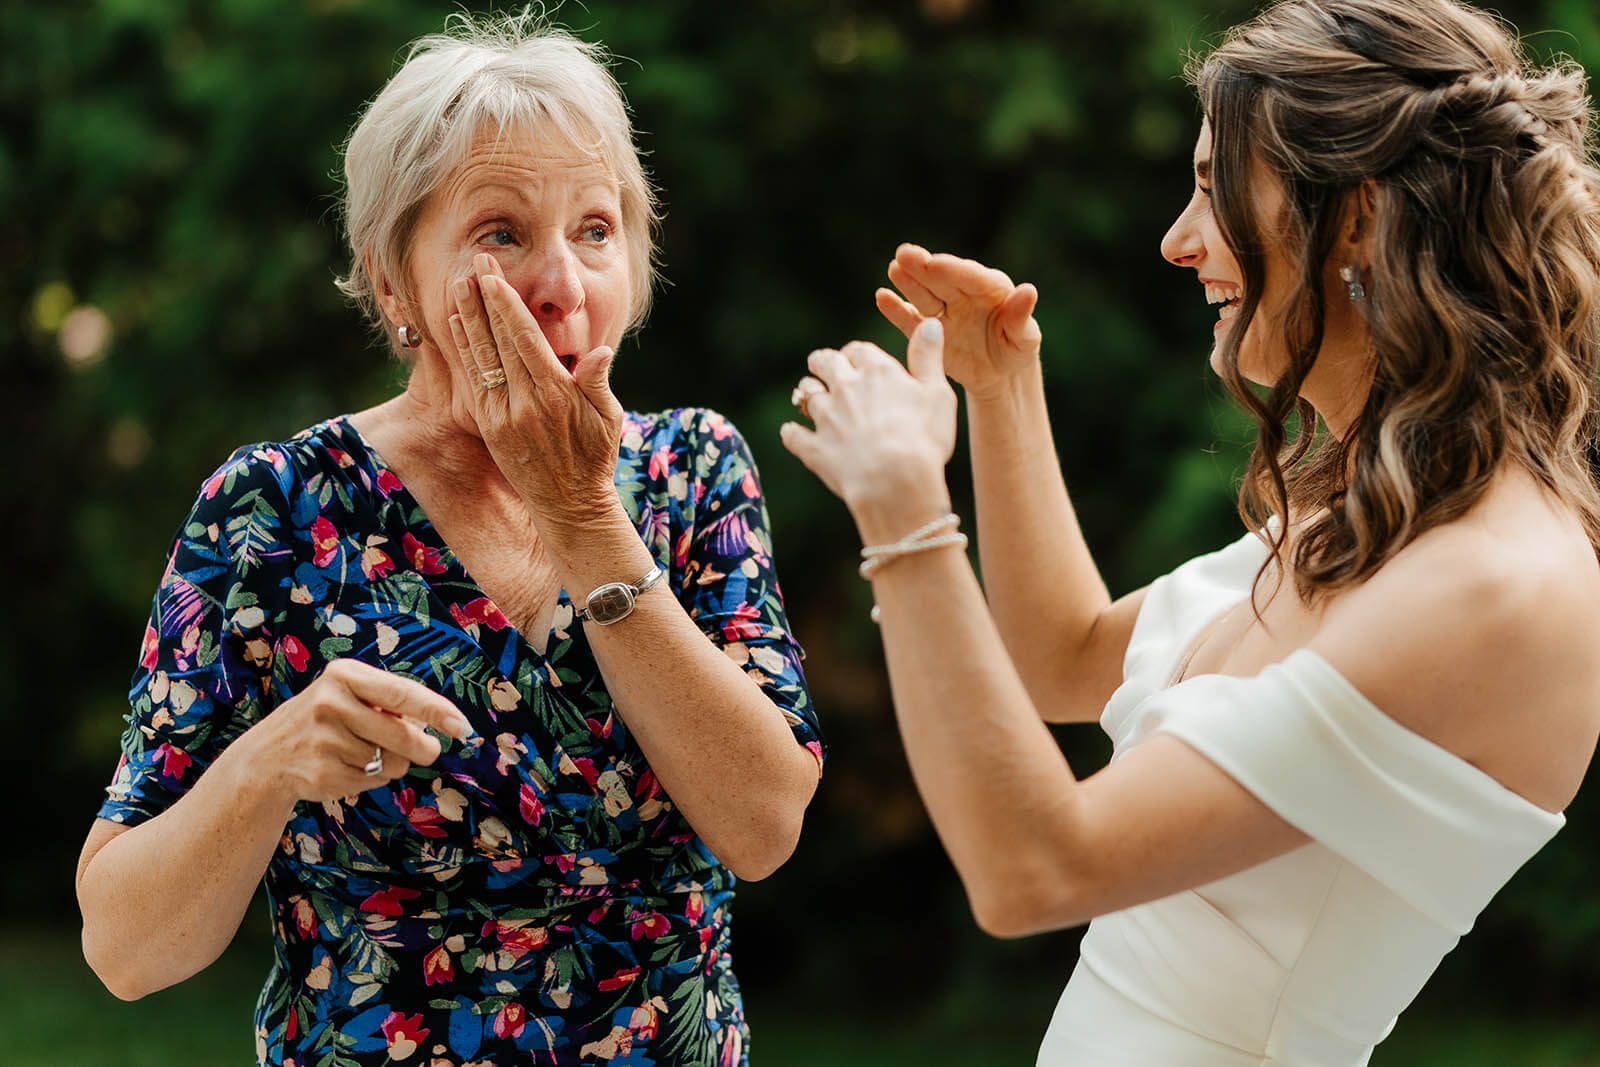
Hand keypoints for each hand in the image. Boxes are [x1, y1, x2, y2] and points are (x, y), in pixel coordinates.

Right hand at [245, 659, 472, 805]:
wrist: (268, 757)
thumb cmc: (326, 719)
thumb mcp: (350, 694)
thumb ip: (392, 702)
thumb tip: (444, 723)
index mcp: (344, 675)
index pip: (402, 693)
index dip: (437, 711)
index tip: (463, 727)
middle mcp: (331, 703)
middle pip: (403, 735)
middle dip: (424, 748)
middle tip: (428, 750)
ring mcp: (324, 740)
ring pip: (391, 762)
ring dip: (392, 763)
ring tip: (364, 753)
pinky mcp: (322, 773)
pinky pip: (372, 781)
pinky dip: (371, 779)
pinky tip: (346, 767)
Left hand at [446, 253, 623, 531]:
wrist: (569, 506)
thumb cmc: (595, 459)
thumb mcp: (608, 420)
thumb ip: (598, 383)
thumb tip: (598, 351)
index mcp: (556, 396)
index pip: (524, 340)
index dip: (505, 306)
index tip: (492, 277)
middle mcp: (524, 404)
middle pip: (497, 341)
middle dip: (484, 300)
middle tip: (474, 262)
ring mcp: (502, 417)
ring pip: (479, 358)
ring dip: (467, 318)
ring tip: (457, 284)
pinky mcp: (489, 428)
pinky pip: (472, 380)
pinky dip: (463, 351)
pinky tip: (456, 326)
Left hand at [781, 319, 956, 521]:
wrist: (895, 481)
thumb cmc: (924, 438)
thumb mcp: (937, 393)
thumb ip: (929, 357)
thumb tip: (929, 322)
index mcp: (876, 371)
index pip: (859, 350)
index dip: (857, 354)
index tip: (856, 358)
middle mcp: (845, 387)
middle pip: (825, 363)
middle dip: (823, 362)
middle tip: (820, 365)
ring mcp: (826, 417)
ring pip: (806, 394)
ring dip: (806, 392)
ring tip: (809, 397)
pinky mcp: (813, 447)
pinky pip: (793, 435)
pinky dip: (791, 433)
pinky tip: (791, 433)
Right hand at [876, 244, 1041, 399]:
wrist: (999, 373)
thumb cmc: (1016, 349)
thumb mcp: (1026, 338)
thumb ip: (1022, 317)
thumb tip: (1029, 290)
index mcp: (990, 288)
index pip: (970, 277)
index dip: (952, 270)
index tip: (934, 264)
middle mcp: (963, 293)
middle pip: (941, 279)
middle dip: (923, 267)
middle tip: (904, 254)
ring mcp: (944, 310)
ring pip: (923, 294)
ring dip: (907, 282)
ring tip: (894, 268)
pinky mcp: (929, 330)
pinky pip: (911, 320)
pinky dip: (896, 310)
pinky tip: (882, 297)